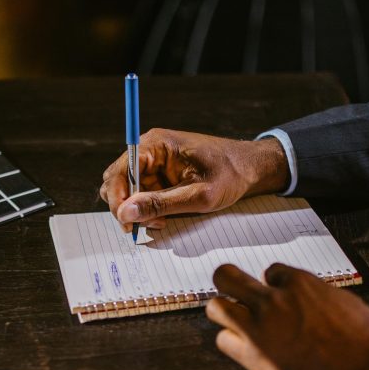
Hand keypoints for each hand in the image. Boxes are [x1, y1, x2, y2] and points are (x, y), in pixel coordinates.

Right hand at [99, 129, 287, 231]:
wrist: (251, 169)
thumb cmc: (231, 175)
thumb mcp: (198, 195)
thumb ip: (161, 204)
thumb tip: (125, 213)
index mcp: (157, 144)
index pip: (120, 170)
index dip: (118, 197)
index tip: (126, 221)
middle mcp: (150, 150)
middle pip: (117, 180)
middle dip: (126, 206)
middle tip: (145, 225)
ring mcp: (154, 163)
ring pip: (128, 191)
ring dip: (137, 210)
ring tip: (160, 222)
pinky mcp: (160, 175)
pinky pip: (142, 194)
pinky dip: (148, 210)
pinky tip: (164, 217)